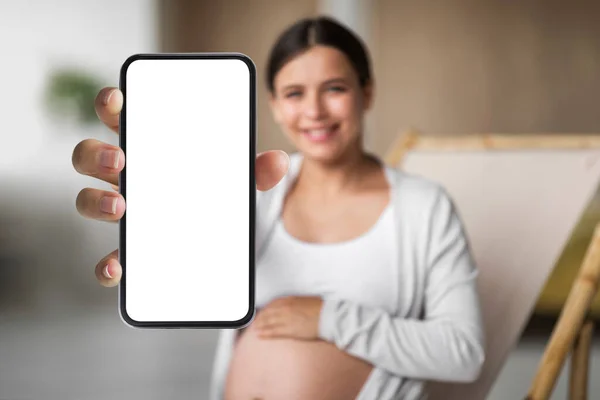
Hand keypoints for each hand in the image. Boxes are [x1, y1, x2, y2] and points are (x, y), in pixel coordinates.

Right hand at [72, 87, 289, 286]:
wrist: (216, 238)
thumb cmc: (214, 192)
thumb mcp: (235, 179)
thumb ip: (254, 170)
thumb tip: (278, 161)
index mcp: (149, 148)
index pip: (120, 117)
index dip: (111, 104)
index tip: (118, 101)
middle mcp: (126, 176)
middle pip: (90, 155)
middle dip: (97, 153)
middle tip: (121, 160)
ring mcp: (122, 211)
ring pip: (87, 200)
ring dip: (95, 202)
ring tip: (121, 208)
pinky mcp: (128, 249)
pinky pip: (106, 257)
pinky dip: (106, 264)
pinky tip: (118, 266)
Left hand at [254, 296, 323, 339]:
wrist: (327, 316)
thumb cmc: (321, 308)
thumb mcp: (306, 300)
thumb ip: (296, 302)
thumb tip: (293, 304)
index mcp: (290, 300)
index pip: (273, 304)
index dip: (267, 309)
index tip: (263, 312)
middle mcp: (285, 308)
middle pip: (268, 313)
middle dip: (260, 318)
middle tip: (255, 321)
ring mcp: (286, 319)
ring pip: (268, 322)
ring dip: (260, 325)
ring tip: (255, 329)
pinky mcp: (289, 330)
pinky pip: (273, 332)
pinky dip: (265, 333)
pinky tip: (259, 335)